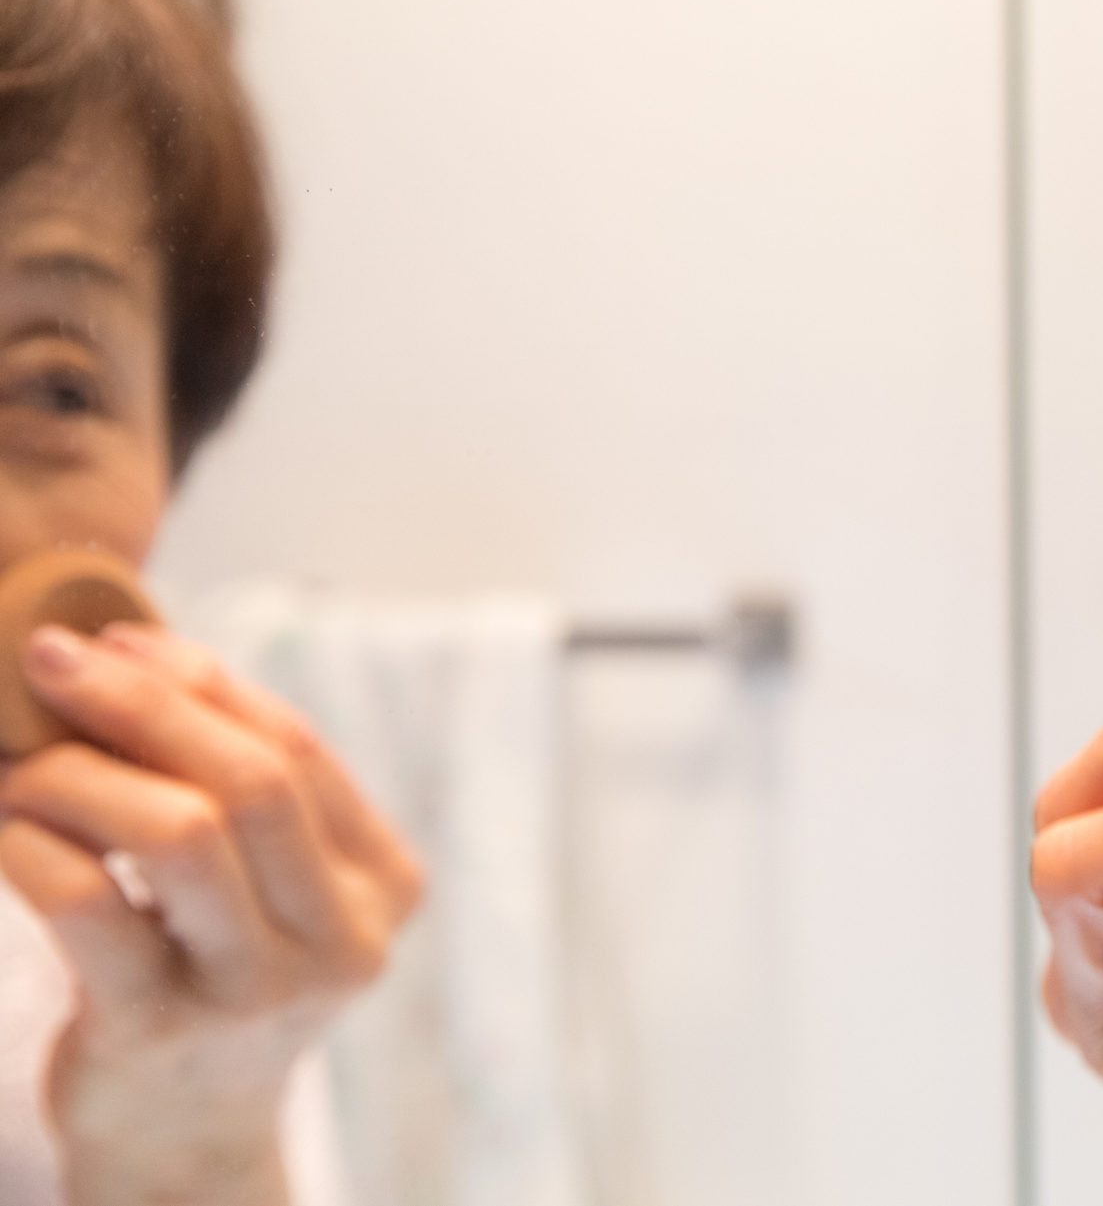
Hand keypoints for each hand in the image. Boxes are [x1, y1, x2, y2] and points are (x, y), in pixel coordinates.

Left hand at [0, 621, 424, 1205]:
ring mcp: (256, 992)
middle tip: (49, 660)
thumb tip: (140, 651)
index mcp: (385, 885)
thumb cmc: (214, 979)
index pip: (299, 749)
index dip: (204, 682)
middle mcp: (342, 939)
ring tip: (15, 760)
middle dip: (144, 703)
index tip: (116, 640)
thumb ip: (240, 788)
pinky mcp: (158, 1032)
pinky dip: (28, 842)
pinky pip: (86, 903)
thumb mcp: (263, 887)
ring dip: (79, 773)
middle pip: (254, 780)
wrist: (181, 1141)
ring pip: (180, 833)